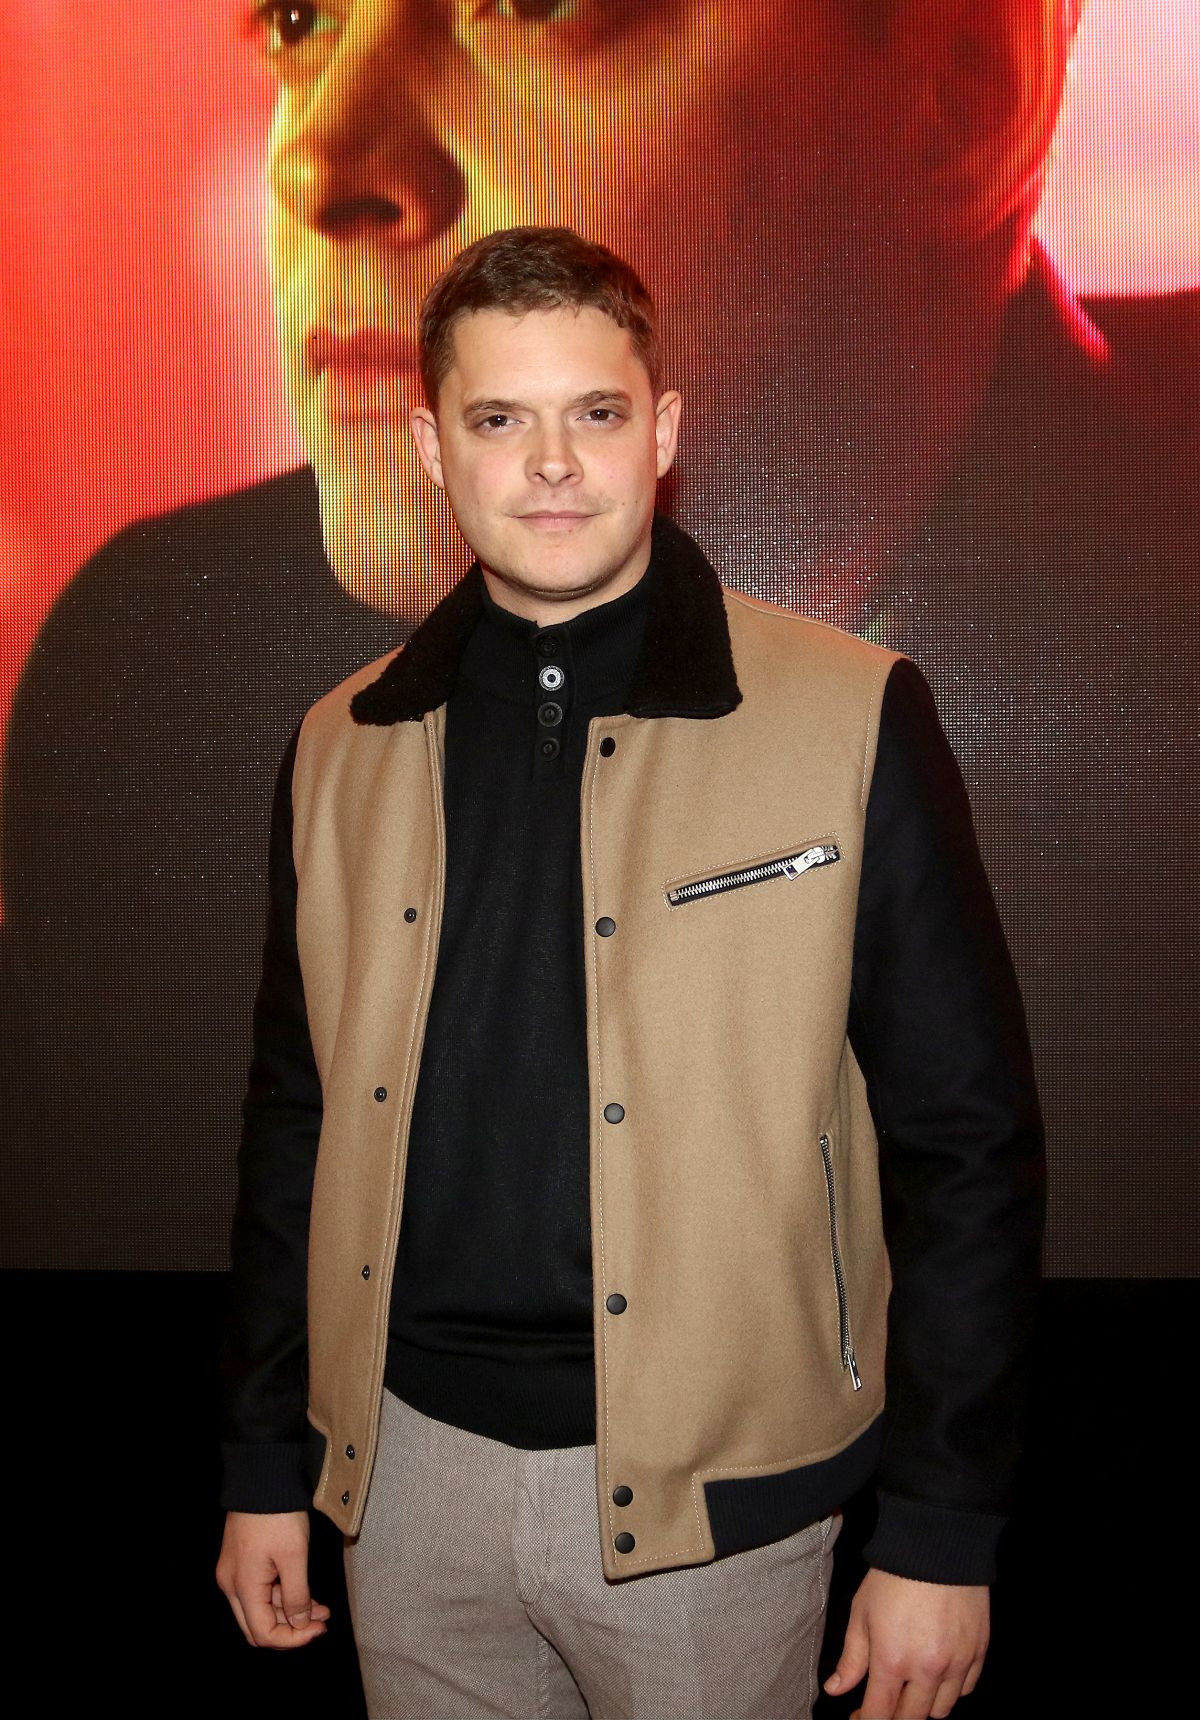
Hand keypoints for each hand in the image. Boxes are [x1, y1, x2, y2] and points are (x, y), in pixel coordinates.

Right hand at [216, 1509, 330, 1648]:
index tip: (319, 1630)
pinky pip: (261, 1590)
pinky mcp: (242, 1560)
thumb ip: (297, 1595)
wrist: (262, 1477)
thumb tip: (300, 1625)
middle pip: (258, 1626)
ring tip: (322, 1608)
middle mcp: (232, 1584)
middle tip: (321, 1622)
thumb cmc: (278, 1514)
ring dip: (290, 1612)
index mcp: (242, 1586)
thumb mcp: (294, 1555)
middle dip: (291, 1629)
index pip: (263, 1633)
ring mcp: (235, 1572)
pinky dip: (283, 1595)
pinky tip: (306, 1592)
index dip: (292, 1639)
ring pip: (262, 1608)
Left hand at [824, 1567, 987, 1717]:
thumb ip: (851, 1658)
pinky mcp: (977, 1652)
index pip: (880, 1714)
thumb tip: (836, 1690)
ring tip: (911, 1689)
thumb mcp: (862, 1613)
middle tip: (883, 1703)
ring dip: (923, 1707)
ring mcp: (957, 1663)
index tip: (858, 1718)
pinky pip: (965, 1689)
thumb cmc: (893, 1577)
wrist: (937, 1546)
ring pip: (941, 1711)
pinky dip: (950, 1690)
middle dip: (894, 1717)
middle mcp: (927, 1670)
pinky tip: (938, 1676)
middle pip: (912, 1719)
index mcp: (893, 1660)